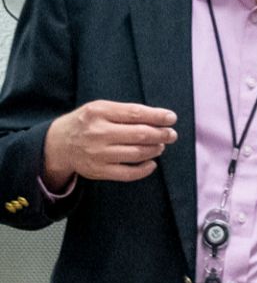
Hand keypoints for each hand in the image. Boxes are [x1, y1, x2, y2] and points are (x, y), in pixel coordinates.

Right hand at [43, 101, 178, 187]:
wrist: (58, 144)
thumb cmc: (86, 123)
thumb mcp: (99, 109)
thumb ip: (125, 112)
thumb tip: (159, 118)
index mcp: (98, 112)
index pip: (135, 113)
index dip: (157, 117)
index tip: (171, 118)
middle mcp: (98, 132)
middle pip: (140, 134)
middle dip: (161, 134)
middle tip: (171, 134)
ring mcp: (98, 153)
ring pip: (137, 153)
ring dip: (155, 150)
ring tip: (161, 146)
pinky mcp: (99, 170)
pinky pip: (129, 173)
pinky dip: (145, 169)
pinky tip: (152, 163)